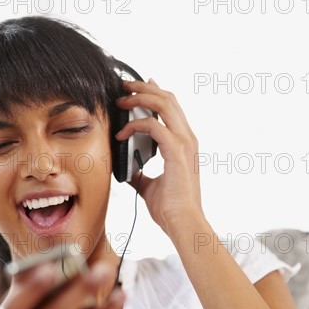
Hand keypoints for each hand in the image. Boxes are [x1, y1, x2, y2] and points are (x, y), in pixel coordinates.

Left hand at [115, 79, 204, 235]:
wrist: (182, 222)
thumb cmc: (170, 208)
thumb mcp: (149, 185)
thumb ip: (140, 173)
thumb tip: (126, 168)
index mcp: (184, 143)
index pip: (172, 108)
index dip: (156, 93)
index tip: (140, 86)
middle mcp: (187, 138)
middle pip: (168, 99)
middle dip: (144, 88)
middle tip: (124, 86)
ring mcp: (184, 142)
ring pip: (163, 104)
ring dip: (139, 97)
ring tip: (121, 100)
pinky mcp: (176, 150)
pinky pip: (153, 125)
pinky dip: (134, 125)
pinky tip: (121, 133)